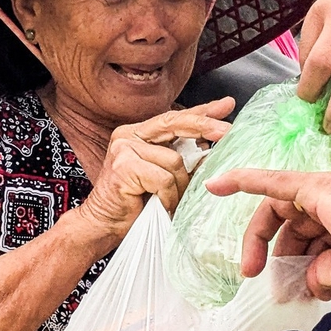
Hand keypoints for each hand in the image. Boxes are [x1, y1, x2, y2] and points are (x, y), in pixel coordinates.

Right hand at [79, 99, 235, 241]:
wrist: (103, 225)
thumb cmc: (134, 204)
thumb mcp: (163, 176)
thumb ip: (181, 159)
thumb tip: (213, 148)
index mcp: (138, 134)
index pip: (174, 117)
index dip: (202, 111)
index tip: (226, 105)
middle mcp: (128, 135)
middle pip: (174, 123)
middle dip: (204, 127)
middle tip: (227, 132)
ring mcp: (124, 149)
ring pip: (174, 160)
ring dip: (181, 185)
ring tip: (173, 200)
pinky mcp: (124, 167)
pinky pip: (164, 179)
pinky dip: (169, 195)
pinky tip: (163, 204)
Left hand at [211, 166, 330, 304]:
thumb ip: (330, 273)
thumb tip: (311, 279)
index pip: (316, 234)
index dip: (299, 261)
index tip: (294, 290)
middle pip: (295, 222)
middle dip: (279, 254)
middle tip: (266, 283)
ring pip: (282, 208)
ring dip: (261, 237)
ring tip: (252, 269)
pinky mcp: (320, 188)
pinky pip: (273, 181)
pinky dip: (244, 180)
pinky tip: (218, 185)